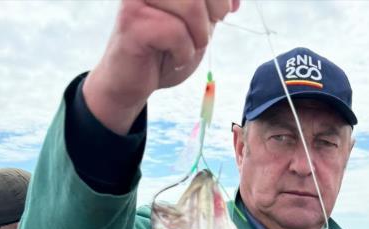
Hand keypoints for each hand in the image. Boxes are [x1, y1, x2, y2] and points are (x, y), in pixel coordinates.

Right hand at [84, 0, 238, 133]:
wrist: (132, 82)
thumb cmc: (164, 51)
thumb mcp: (197, 24)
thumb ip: (213, 6)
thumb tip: (237, 0)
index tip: (225, 12)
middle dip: (215, 12)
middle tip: (204, 34)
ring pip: (192, 6)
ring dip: (199, 36)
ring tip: (186, 48)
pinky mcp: (132, 21)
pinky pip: (176, 32)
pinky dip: (183, 53)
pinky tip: (173, 58)